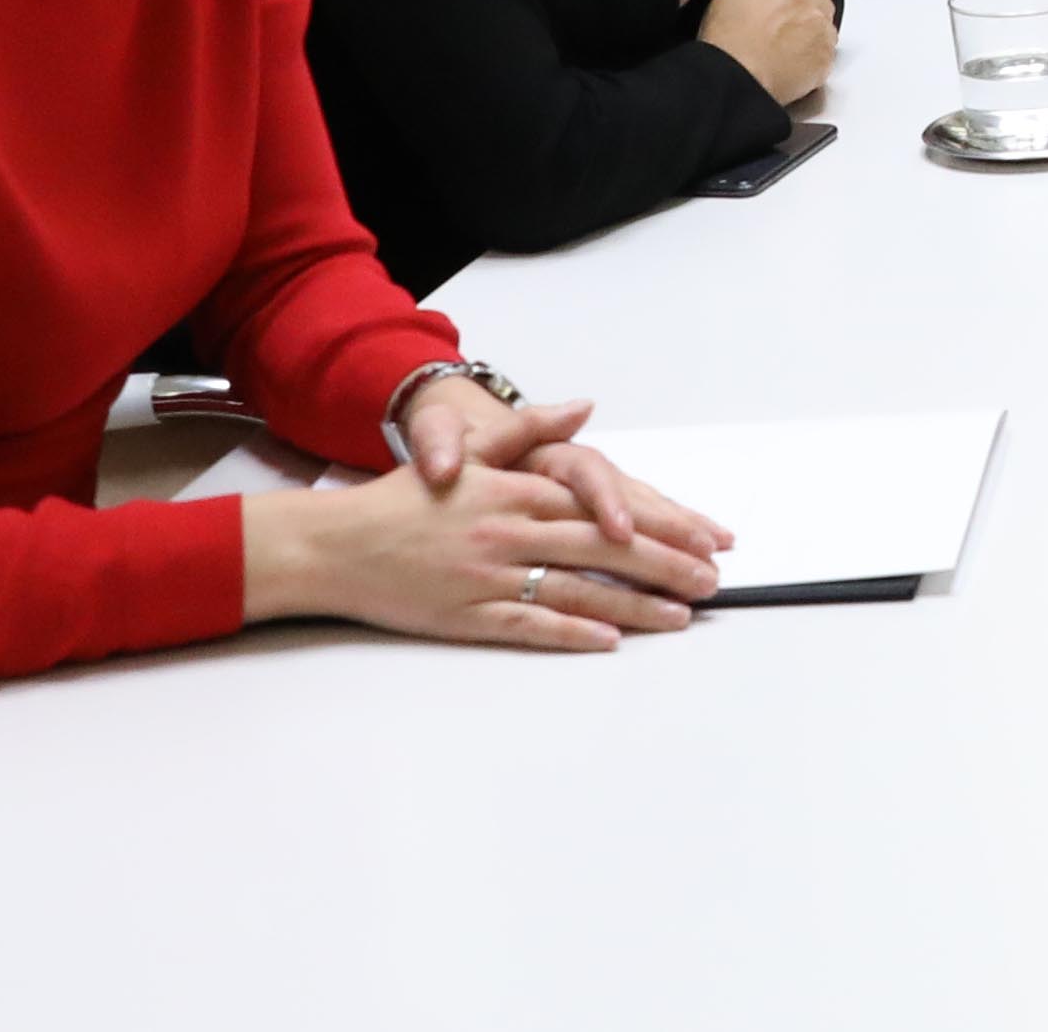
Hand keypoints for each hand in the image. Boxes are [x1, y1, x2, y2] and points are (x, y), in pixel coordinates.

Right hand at [244, 395, 726, 649]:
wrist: (336, 545)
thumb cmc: (406, 499)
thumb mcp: (468, 452)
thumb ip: (527, 429)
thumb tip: (583, 407)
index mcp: (514, 490)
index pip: (604, 506)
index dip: (657, 523)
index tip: (700, 536)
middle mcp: (508, 532)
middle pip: (602, 550)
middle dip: (665, 566)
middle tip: (711, 580)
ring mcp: (489, 577)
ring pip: (577, 591)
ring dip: (634, 606)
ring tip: (680, 615)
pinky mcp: (467, 615)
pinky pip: (530, 625)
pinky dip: (572, 632)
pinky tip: (610, 641)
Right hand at [698, 0, 835, 102]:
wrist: (736, 75)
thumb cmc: (724, 42)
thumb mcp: (727, 1)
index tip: (791, 1)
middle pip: (819, 2)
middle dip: (809, 16)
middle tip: (788, 36)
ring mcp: (818, 25)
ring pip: (826, 30)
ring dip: (814, 41)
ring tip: (789, 60)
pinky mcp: (826, 54)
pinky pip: (827, 57)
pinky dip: (815, 65)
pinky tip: (794, 74)